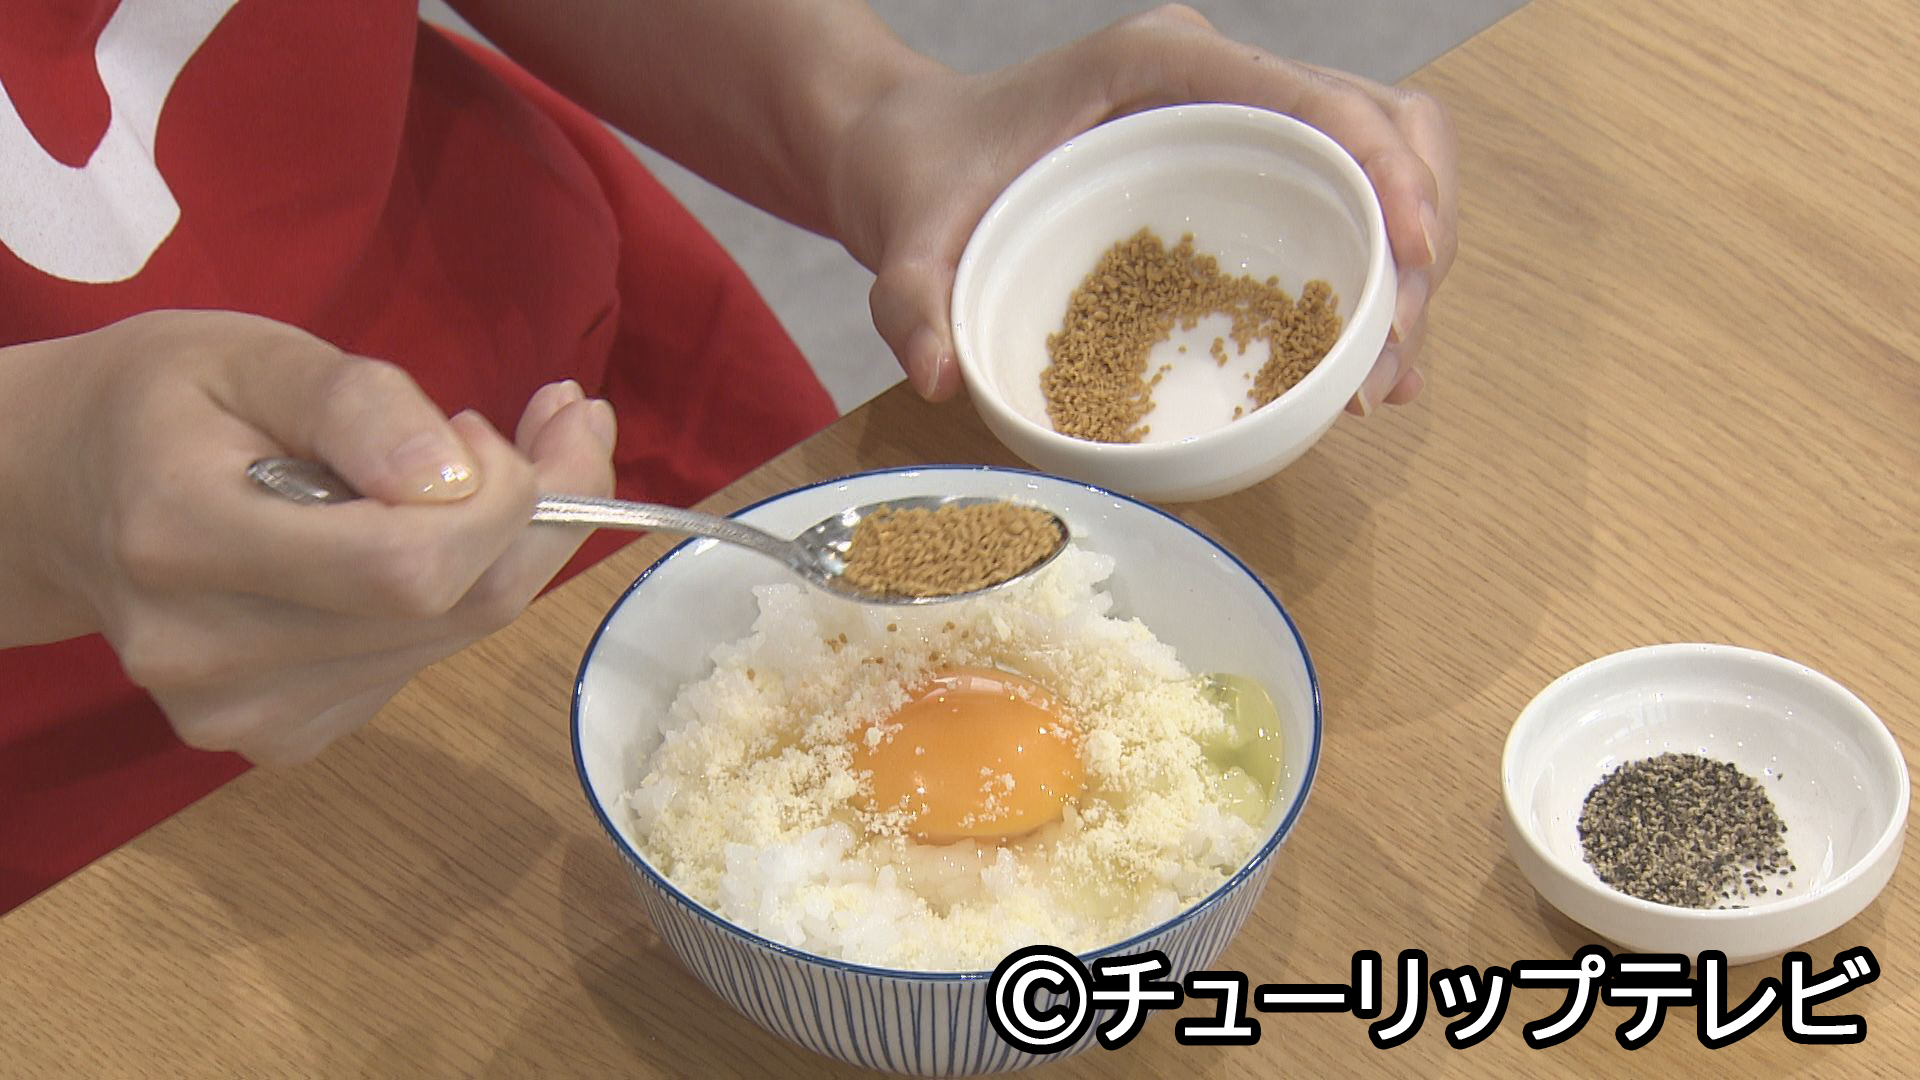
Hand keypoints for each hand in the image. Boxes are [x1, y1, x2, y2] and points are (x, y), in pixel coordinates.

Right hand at [1, 310, 614, 763]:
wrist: (63, 495)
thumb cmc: (161, 405)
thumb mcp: (252, 354)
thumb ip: (359, 405)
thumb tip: (457, 475)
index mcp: (183, 538)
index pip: (407, 566)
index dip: (497, 497)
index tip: (490, 425)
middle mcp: (206, 651)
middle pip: (449, 611)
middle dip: (527, 514)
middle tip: (541, 430)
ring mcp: (240, 711)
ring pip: (451, 641)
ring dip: (498, 552)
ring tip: (460, 475)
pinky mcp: (277, 736)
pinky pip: (418, 668)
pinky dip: (449, 600)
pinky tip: (406, 540)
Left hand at [830, 4, 1455, 414]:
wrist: (915, 155)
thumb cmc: (925, 174)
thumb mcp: (905, 234)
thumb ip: (911, 298)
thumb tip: (940, 373)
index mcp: (1159, 62)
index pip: (1309, 93)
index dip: (1384, 167)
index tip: (1415, 256)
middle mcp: (1216, 81)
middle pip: (1374, 124)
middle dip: (1415, 232)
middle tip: (1393, 355)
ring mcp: (1238, 120)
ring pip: (1378, 160)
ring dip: (1410, 259)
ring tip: (1389, 373)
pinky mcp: (1241, 169)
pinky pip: (1342, 201)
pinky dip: (1373, 272)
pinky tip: (1367, 363)